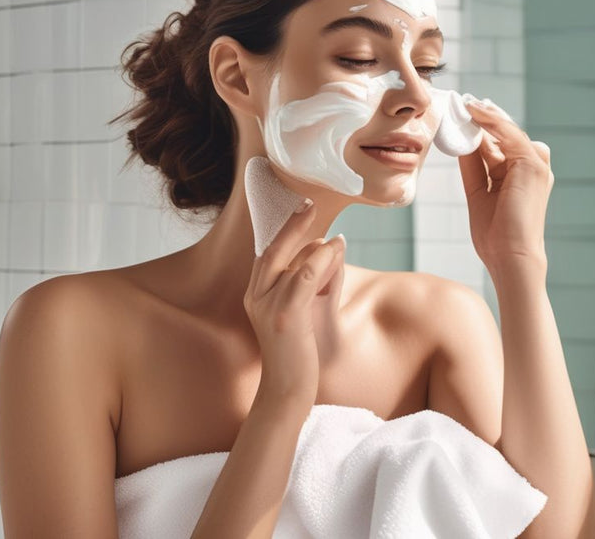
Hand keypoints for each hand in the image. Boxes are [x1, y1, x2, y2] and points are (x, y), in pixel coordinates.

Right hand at [243, 200, 345, 404]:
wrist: (288, 390)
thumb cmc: (300, 352)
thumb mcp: (311, 308)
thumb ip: (320, 278)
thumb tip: (334, 245)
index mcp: (256, 294)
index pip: (268, 254)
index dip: (284, 230)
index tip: (300, 209)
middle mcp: (255, 297)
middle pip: (271, 250)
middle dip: (291, 224)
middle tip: (308, 203)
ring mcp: (267, 307)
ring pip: (292, 263)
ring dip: (318, 249)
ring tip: (339, 241)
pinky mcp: (285, 317)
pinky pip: (303, 279)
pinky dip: (320, 261)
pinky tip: (335, 251)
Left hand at [457, 99, 553, 273]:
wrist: (510, 256)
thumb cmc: (495, 235)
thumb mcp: (478, 191)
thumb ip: (474, 165)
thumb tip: (463, 140)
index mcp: (520, 175)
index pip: (499, 144)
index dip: (480, 128)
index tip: (461, 113)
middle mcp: (531, 167)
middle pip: (504, 134)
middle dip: (483, 117)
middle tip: (462, 100)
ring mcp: (536, 164)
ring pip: (507, 131)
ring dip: (486, 115)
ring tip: (465, 103)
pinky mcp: (532, 163)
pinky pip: (508, 134)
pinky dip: (491, 121)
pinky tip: (474, 112)